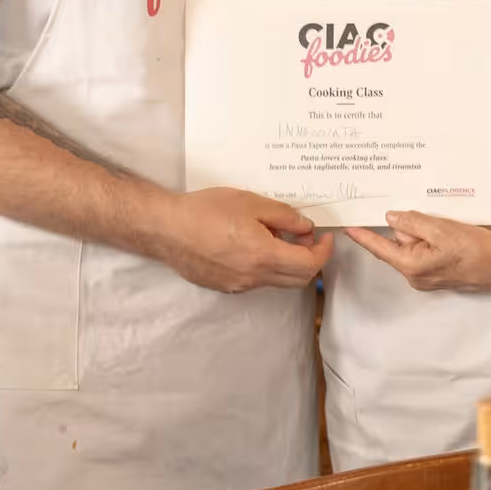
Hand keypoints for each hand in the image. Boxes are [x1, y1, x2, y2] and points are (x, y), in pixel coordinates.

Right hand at [146, 187, 333, 292]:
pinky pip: (256, 281)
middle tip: (304, 237)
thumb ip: (283, 217)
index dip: (323, 251)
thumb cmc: (204, 210)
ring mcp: (238, 286)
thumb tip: (305, 227)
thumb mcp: (250, 203)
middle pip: (298, 279)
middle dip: (310, 260)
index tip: (325, 237)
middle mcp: (253, 277)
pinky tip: (253, 246)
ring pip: (277, 281)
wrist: (165, 228)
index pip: (309, 264)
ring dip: (287, 263)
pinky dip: (266, 267)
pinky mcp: (225, 287)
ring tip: (275, 236)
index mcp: (263, 255)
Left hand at [345, 211, 490, 294]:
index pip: (380, 248)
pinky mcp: (435, 273)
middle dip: (410, 228)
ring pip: (413, 246)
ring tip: (448, 229)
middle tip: (433, 221)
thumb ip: (413, 223)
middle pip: (399, 243)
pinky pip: (424, 251)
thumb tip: (391, 218)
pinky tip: (449, 236)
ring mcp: (425, 276)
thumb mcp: (442, 229)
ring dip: (424, 232)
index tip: (348, 227)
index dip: (363, 236)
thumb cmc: (476, 251)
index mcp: (411, 265)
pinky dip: (432, 239)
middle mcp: (414, 275)